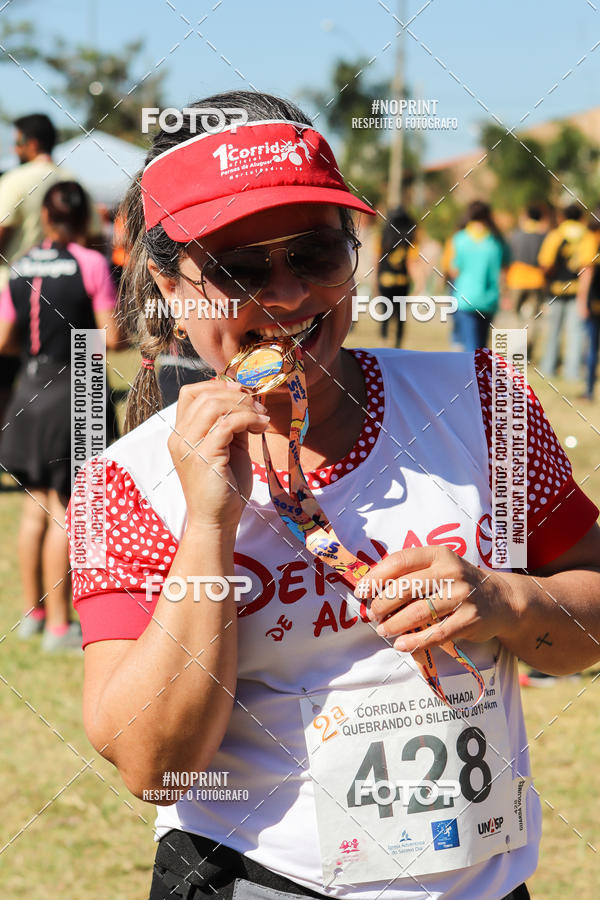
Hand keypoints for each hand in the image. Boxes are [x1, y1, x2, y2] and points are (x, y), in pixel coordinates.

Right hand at [168, 380, 268, 530]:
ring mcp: (189, 446)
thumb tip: (247, 401)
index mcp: (181, 434)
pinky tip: (261, 427)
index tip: (242, 392)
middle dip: (236, 395)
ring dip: (244, 406)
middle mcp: (179, 437)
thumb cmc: (224, 488)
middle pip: (204, 395)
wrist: (216, 522)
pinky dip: (248, 419)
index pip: (190, 393)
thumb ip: (231, 425)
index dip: (217, 386)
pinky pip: (228, 423)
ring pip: (214, 405)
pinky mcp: (204, 456)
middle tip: (259, 406)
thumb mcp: (228, 449)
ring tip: (262, 417)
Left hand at [354, 546, 515, 651]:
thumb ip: (411, 572)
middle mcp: (451, 572)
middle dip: (382, 604)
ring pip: (418, 612)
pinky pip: (436, 633)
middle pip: (405, 588)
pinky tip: (401, 645)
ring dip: (395, 624)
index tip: (361, 591)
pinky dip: (415, 641)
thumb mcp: (439, 567)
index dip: (376, 577)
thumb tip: (370, 588)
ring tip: (383, 630)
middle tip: (373, 615)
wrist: (501, 599)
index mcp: (438, 554)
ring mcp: (462, 596)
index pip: (400, 561)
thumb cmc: (458, 583)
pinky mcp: (469, 619)